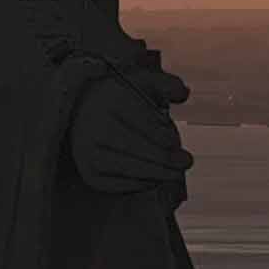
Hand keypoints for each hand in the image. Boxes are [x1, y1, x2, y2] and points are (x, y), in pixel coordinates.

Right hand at [72, 74, 190, 194]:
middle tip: (186, 162)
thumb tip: (183, 94)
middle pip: (136, 147)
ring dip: (157, 174)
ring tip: (175, 174)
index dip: (163, 136)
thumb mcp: (142, 83)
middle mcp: (94, 126)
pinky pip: (118, 184)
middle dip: (166, 158)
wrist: (82, 113)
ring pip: (128, 168)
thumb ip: (166, 85)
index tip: (175, 142)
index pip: (141, 123)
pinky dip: (139, 183)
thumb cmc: (121, 99)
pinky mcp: (89, 174)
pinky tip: (154, 178)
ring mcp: (88, 152)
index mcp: (109, 99)